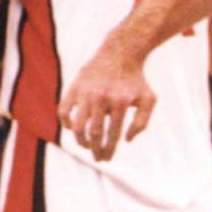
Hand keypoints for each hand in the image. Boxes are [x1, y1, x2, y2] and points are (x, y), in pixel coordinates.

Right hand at [59, 40, 154, 159]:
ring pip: (78, 125)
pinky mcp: (75, 85)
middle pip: (94, 134)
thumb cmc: (135, 79)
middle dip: (95, 150)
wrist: (120, 52)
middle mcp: (101, 98)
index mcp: (119, 103)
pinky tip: (72, 127)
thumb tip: (126, 140)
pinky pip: (64, 109)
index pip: (112, 135)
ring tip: (86, 145)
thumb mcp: (148, 100)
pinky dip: (66, 121)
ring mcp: (86, 91)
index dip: (108, 151)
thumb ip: (141, 123)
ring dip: (80, 140)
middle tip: (97, 157)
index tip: (106, 159)